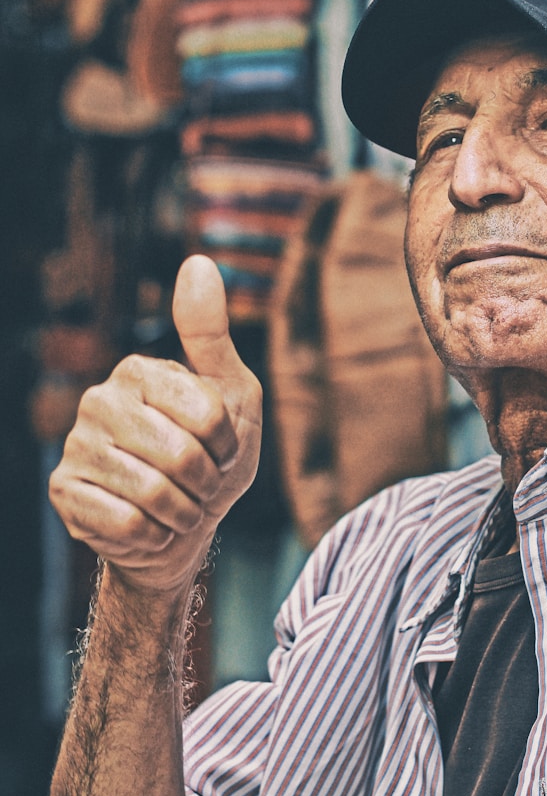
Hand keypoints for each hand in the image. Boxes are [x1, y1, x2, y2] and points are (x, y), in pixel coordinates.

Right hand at [49, 256, 262, 593]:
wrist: (183, 527)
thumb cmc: (213, 457)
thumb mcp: (232, 394)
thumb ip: (212, 334)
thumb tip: (197, 261)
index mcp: (140, 371)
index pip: (208, 416)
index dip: (228, 446)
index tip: (222, 450)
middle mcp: (99, 400)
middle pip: (182, 456)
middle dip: (205, 484)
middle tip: (198, 484)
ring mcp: (76, 445)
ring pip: (154, 494)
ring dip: (183, 512)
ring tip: (177, 505)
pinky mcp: (64, 491)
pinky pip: (126, 523)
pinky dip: (152, 534)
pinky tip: (148, 525)